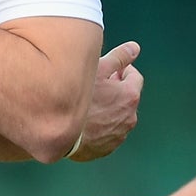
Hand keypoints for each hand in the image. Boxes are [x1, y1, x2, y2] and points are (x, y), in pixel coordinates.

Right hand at [69, 41, 142, 161]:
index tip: (109, 70)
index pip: (134, 77)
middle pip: (126, 97)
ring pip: (117, 116)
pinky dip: (100, 126)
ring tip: (88, 105)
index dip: (121, 70)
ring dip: (108, 109)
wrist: (60, 132)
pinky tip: (84, 122)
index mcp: (130, 96)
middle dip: (115, 90)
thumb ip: (119, 57)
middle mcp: (130, 117)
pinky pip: (107, 133)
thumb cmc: (78, 97)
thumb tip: (135, 48)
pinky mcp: (107, 148)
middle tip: (95, 86)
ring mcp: (119, 135)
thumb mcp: (98, 69)